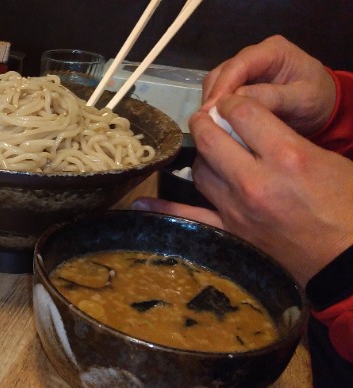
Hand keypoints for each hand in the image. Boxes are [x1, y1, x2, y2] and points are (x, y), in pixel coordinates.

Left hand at [135, 95, 352, 286]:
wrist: (351, 262)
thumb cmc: (350, 207)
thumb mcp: (329, 160)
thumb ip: (288, 139)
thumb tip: (255, 126)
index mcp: (287, 156)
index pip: (241, 111)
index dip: (235, 102)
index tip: (237, 105)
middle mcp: (255, 181)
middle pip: (209, 137)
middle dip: (207, 121)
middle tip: (211, 119)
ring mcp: (237, 209)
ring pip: (199, 170)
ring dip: (202, 157)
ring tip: (213, 152)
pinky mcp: (230, 234)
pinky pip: (187, 218)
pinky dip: (163, 210)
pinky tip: (140, 204)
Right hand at [201, 35, 335, 136]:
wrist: (324, 106)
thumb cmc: (317, 101)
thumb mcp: (302, 100)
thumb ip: (272, 98)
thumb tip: (236, 99)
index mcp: (273, 51)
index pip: (239, 65)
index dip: (222, 87)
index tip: (210, 111)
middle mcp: (255, 55)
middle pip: (223, 72)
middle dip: (213, 97)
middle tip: (207, 123)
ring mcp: (245, 68)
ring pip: (216, 81)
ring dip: (212, 103)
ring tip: (211, 125)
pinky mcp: (239, 82)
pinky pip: (220, 92)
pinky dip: (216, 106)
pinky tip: (217, 122)